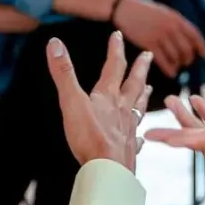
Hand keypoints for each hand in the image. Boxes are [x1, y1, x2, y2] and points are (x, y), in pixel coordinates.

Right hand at [46, 30, 152, 171]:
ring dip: (143, 96)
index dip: (115, 49)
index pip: (114, 66)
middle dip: (140, 67)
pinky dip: (138, 136)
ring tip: (150, 88)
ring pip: (139, 107)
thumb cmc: (89, 137)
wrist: (108, 170)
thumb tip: (54, 43)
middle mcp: (122, 109)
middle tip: (149, 54)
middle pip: (134, 83)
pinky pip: (136, 139)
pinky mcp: (128, 149)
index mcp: (109, 96)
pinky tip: (140, 138)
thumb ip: (64, 73)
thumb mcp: (71, 101)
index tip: (118, 34)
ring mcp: (128, 129)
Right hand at [114, 0, 204, 77]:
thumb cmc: (144, 10)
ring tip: (177, 67)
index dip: (201, 46)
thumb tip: (187, 37)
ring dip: (178, 64)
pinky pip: (164, 61)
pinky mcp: (149, 44)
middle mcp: (171, 28)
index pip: (195, 35)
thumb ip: (176, 23)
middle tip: (187, 62)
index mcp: (176, 18)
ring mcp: (160, 36)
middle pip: (186, 49)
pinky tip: (171, 72)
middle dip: (188, 58)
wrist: (124, 8)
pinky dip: (169, 69)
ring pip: (176, 56)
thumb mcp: (164, 12)